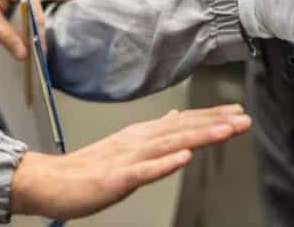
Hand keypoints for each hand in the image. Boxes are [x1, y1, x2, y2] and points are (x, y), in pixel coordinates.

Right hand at [10, 104, 251, 220]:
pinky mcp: (116, 178)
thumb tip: (178, 118)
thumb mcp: (127, 147)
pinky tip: (183, 158)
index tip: (237, 112)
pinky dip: (164, 163)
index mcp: (141, 135)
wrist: (50, 182)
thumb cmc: (88, 169)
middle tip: (243, 118)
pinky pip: (144, 172)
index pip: (183, 122)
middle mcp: (137, 141)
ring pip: (169, 144)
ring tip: (225, 131)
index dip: (211, 117)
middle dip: (215, 123)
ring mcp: (127, 158)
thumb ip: (155, 133)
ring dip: (198, 136)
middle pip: (182, 129)